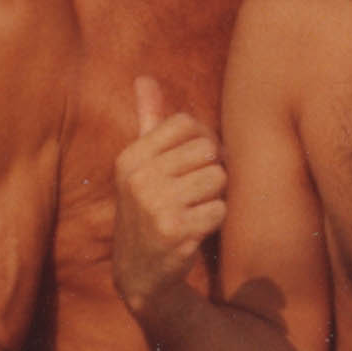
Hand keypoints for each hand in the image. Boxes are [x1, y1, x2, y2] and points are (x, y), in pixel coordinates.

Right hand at [112, 77, 225, 313]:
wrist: (139, 273)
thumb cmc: (149, 208)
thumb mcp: (141, 165)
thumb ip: (148, 120)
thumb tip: (144, 77)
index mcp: (131, 157)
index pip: (188, 124)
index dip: (200, 142)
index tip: (189, 164)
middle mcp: (138, 178)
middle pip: (209, 150)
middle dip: (209, 172)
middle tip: (192, 194)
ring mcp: (155, 206)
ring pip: (218, 178)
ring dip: (213, 197)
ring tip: (191, 211)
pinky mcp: (175, 232)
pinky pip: (220, 209)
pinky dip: (214, 221)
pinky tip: (193, 231)